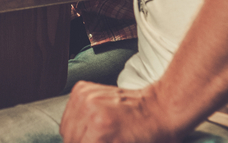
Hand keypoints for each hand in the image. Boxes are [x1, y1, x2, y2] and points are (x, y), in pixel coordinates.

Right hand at [59, 82, 177, 142]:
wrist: (161, 108)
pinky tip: (91, 124)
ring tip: (95, 137)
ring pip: (66, 128)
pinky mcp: (83, 89)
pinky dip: (77, 121)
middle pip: (69, 139)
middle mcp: (89, 109)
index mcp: (100, 129)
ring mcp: (86, 96)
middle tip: (98, 142)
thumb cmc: (151, 136)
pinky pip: (69, 113)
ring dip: (77, 136)